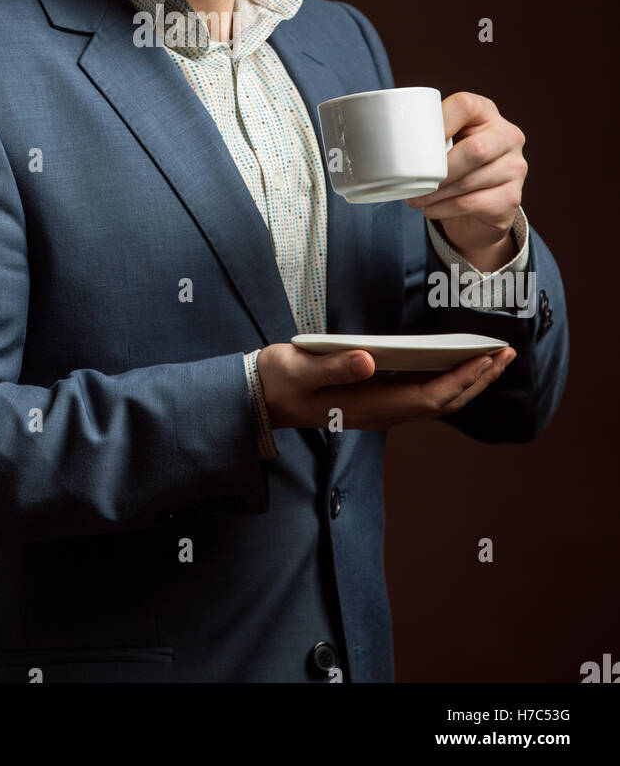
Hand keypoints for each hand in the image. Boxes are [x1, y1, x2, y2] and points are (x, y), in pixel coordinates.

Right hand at [256, 342, 516, 430]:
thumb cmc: (280, 381)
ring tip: (491, 356)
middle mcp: (383, 412)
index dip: (464, 378)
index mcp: (371, 407)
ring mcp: (380, 408)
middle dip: (478, 379)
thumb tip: (369, 361)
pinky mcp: (374, 398)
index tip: (488, 357)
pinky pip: (421, 392)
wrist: (260, 399)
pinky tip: (454, 361)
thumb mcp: (302, 370)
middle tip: (506, 353)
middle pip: (443, 401)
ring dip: (467, 380)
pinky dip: (445, 377)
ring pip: (435, 399)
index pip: (432, 397)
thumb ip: (336, 366)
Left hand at [405, 91, 526, 270]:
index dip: (439, 121)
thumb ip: (427, 134)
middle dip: (438, 170)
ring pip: (470, 181)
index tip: (415, 140)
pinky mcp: (512, 198)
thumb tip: (380, 139)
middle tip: (411, 182)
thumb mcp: (446, 143)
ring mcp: (515, 168)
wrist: (482, 206)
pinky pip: (473, 203)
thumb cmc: (455, 165)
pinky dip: (445, 208)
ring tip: (414, 198)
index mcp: (487, 113)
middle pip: (474, 150)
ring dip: (436, 193)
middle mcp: (508, 136)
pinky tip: (431, 209)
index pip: (465, 105)